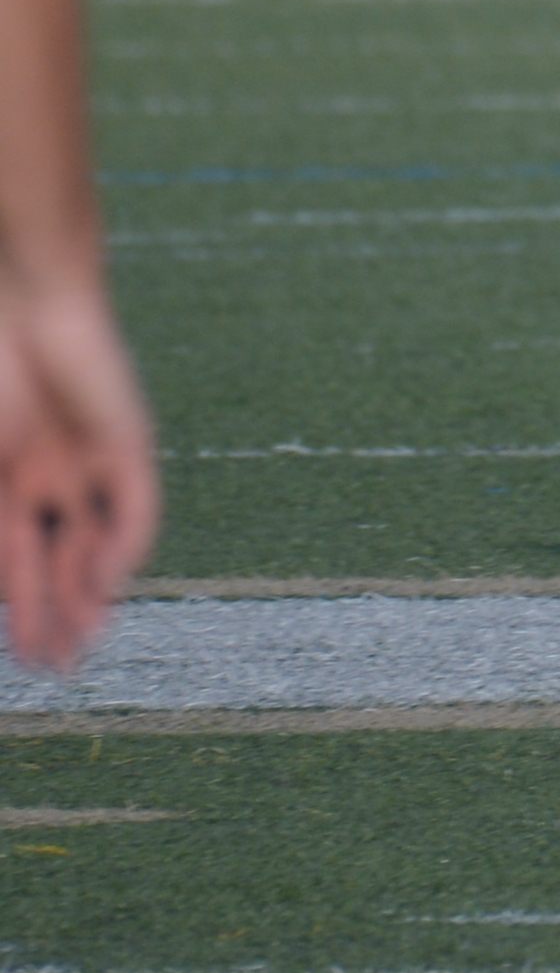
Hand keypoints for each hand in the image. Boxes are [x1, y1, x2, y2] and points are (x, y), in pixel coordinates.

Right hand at [0, 274, 154, 674]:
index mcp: (5, 486)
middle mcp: (49, 481)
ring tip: (82, 647)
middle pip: (58, 564)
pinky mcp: (130, 443)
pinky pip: (134, 506)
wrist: (22, 302)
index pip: (17, 565)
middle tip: (57, 671)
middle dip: (55, 618)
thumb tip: (10, 589)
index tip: (24, 659)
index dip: (22, 613)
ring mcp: (90, 463)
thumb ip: (4, 532)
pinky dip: (123, 547)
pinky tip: (110, 584)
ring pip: (97, 546)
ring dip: (91, 597)